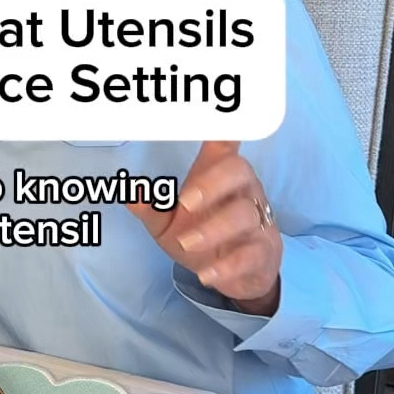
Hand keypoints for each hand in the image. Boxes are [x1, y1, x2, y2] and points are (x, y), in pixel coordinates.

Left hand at [128, 140, 281, 314]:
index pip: (225, 146)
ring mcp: (257, 221)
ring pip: (245, 214)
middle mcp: (243, 191)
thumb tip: (130, 192)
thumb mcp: (169, 225)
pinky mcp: (263, 252)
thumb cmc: (202, 236)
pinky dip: (228, 265)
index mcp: (218, 176)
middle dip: (212, 183)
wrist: (240, 276)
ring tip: (188, 244)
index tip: (217, 117)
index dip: (223, 128)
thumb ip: (151, 209)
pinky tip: (207, 274)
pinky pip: (252, 252)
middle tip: (185, 203)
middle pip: (239, 171)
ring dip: (214, 229)